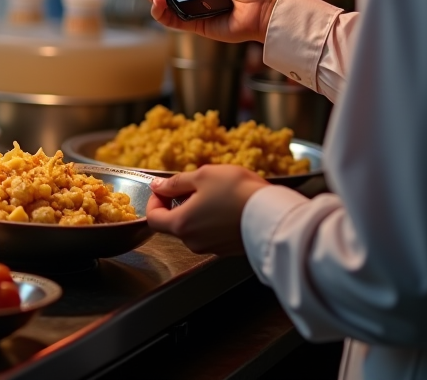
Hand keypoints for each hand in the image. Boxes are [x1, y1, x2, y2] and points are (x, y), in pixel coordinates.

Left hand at [146, 166, 268, 255]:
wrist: (273, 215)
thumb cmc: (237, 192)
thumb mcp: (202, 176)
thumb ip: (176, 182)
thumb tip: (157, 186)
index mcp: (182, 224)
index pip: (153, 218)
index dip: (154, 200)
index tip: (164, 187)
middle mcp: (193, 242)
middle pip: (174, 224)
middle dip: (178, 203)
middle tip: (195, 185)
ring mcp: (212, 248)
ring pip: (193, 229)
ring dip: (197, 211)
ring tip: (216, 192)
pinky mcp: (228, 250)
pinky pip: (211, 234)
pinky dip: (212, 220)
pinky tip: (228, 205)